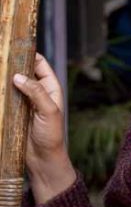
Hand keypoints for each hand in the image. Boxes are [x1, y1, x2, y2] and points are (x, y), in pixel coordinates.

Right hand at [13, 53, 75, 202]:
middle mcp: (36, 91)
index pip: (39, 63)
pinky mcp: (11, 112)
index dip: (28, 53)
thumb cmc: (51, 136)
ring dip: (2, 77)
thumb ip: (36, 92)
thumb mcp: (48, 112)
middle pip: (22, 71)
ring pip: (10, 83)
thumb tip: (19, 76)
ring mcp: (22, 101)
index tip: (14, 45)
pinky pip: (3, 97)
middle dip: (11, 63)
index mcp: (50, 88)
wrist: (42, 160)